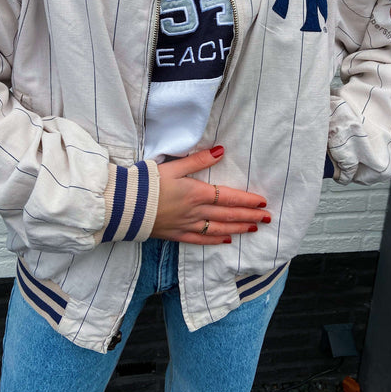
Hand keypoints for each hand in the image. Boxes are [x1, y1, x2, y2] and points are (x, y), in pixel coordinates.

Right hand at [151, 147, 270, 244]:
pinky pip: (201, 240)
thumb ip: (198, 160)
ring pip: (218, 229)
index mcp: (196, 193)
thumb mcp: (173, 166)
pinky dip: (216, 241)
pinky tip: (227, 240)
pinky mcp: (176, 235)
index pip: (229, 197)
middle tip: (267, 217)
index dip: (247, 200)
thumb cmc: (146, 182)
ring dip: (238, 228)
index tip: (263, 202)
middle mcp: (195, 212)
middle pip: (228, 215)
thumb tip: (221, 151)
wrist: (123, 205)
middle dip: (250, 215)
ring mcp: (186, 225)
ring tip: (254, 227)